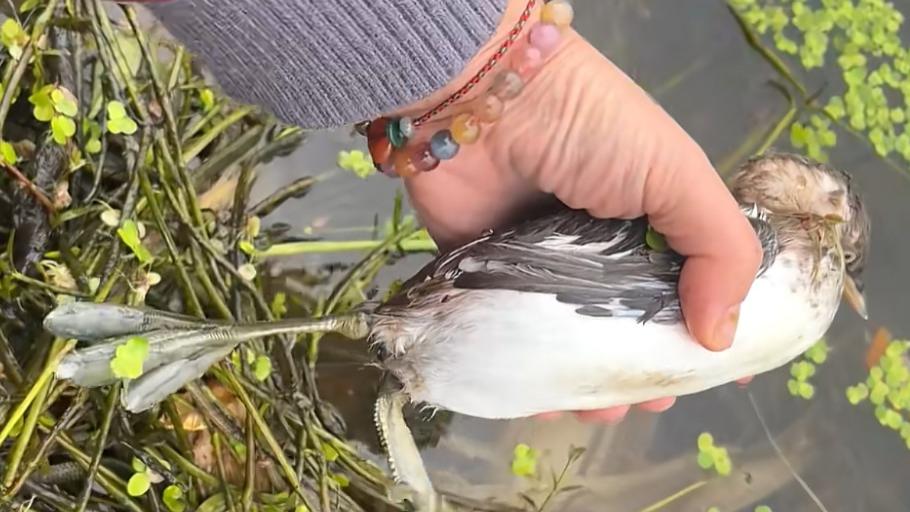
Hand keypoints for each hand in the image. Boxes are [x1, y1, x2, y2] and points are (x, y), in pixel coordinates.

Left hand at [389, 0, 762, 422]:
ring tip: (596, 408)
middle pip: (625, 327)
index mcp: (649, 222)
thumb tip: (721, 337)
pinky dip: (525, 375)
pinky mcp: (485, 279)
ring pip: (566, 344)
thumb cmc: (589, 130)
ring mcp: (540, 266)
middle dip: (641, 371)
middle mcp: (597, 249)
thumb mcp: (676, 174)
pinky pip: (508, 340)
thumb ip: (717, 249)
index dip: (705, 332)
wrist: (480, 100)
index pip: (689, 286)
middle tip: (646, 399)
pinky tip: (541, 401)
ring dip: (585, 384)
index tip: (719, 376)